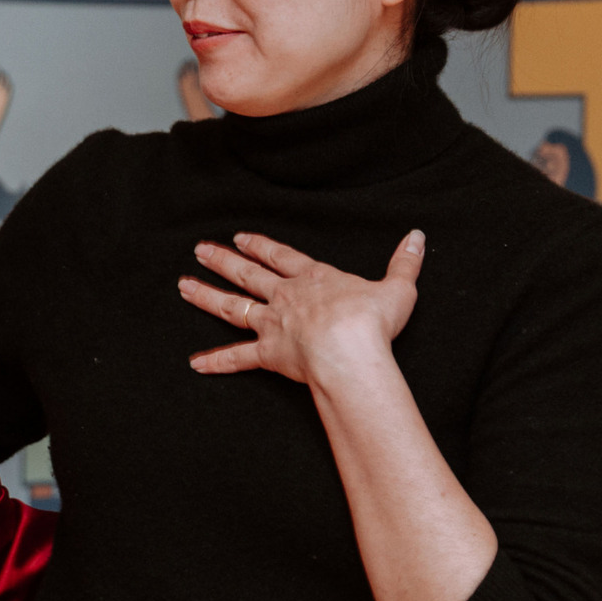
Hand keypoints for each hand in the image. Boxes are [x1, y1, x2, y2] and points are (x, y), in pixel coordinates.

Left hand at [177, 230, 423, 385]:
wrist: (349, 349)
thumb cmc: (372, 321)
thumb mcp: (397, 288)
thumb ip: (405, 263)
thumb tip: (418, 237)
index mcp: (313, 278)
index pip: (281, 256)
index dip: (261, 246)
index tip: (241, 237)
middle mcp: (286, 297)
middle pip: (248, 274)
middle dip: (223, 260)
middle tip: (200, 250)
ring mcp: (273, 324)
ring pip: (232, 306)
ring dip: (206, 295)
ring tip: (183, 286)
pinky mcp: (268, 353)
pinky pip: (237, 358)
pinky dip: (216, 361)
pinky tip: (195, 363)